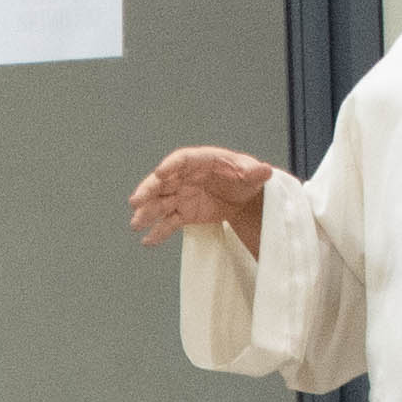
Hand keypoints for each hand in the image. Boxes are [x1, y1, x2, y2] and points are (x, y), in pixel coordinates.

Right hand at [127, 146, 274, 242]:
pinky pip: (168, 222)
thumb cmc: (245, 178)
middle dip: (148, 191)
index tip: (160, 173)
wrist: (244, 198)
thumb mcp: (252, 173)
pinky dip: (158, 232)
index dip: (170, 166)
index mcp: (201, 161)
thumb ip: (255, 171)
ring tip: (136, 224)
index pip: (181, 160)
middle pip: (162, 182)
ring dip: (147, 213)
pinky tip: (148, 241)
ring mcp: (182, 195)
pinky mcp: (184, 213)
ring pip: (160, 202)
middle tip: (136, 201)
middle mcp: (185, 177)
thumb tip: (265, 170)